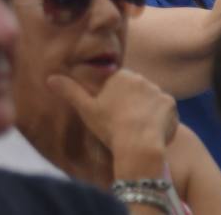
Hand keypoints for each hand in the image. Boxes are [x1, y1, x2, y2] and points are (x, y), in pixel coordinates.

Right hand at [47, 69, 175, 162]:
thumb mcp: (86, 109)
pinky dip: (161, 120)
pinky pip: (166, 111)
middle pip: (136, 91)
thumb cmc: (110, 126)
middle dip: (132, 104)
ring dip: (147, 112)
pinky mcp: (171, 104)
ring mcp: (157, 90)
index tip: (113, 116)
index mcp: (120, 76)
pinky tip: (153, 133)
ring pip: (150, 101)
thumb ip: (69, 91)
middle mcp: (140, 78)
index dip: (115, 101)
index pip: (118, 85)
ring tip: (139, 131)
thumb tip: (49, 78)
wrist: (138, 144)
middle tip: (125, 125)